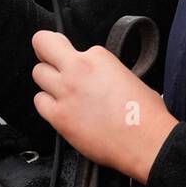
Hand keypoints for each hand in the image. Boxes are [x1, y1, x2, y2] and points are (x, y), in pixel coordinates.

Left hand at [30, 30, 178, 183]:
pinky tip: (60, 110)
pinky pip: (39, 102)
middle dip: (46, 51)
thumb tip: (93, 76)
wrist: (148, 143)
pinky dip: (47, 105)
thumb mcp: (126, 75)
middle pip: (42, 44)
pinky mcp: (60, 117)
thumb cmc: (145, 113)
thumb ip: (103, 69)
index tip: (72, 60)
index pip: (71, 45)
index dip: (71, 53)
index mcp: (97, 56)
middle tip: (52, 62)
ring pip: (38, 73)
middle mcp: (77, 69)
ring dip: (48, 81)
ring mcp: (66, 92)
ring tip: (61, 93)